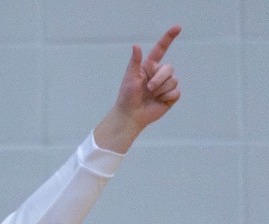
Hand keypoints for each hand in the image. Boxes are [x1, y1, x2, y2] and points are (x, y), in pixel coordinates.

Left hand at [96, 26, 180, 150]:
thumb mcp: (129, 78)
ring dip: (160, 90)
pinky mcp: (171, 96)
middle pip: (169, 68)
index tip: (178, 27)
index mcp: (149, 66)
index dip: (169, 38)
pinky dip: (166, 97)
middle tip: (148, 88)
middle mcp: (159, 73)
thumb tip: (136, 46)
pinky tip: (158, 102)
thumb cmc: (127, 96)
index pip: (161, 49)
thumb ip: (135, 62)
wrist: (130, 115)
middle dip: (159, 78)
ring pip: (173, 80)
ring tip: (150, 96)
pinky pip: (176, 92)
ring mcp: (166, 84)